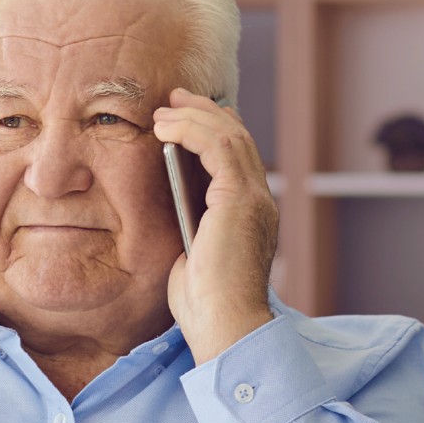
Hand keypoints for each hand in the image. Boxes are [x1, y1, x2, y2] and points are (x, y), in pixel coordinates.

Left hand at [152, 88, 278, 363]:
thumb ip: (191, 226)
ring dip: (193, 116)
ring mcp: (254, 198)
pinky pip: (217, 147)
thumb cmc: (205, 304)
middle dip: (204, 112)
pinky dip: (191, 130)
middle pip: (237, 138)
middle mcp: (259, 201)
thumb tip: (174, 205)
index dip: (212, 130)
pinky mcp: (240, 199)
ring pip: (229, 135)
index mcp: (251, 215)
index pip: (238, 158)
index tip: (182, 117)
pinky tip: (165, 127)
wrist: (224, 325)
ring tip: (163, 109)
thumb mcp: (193, 255)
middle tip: (174, 98)